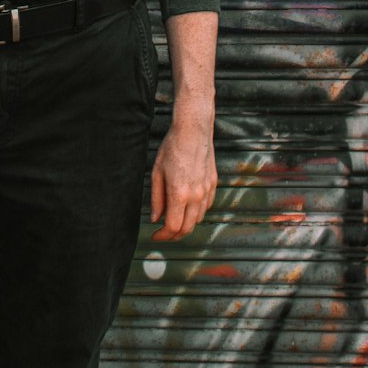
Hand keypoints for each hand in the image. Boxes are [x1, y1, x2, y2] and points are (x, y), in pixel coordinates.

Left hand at [150, 115, 216, 241]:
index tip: (155, 235)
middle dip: (174, 235)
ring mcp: (206, 191)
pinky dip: (196, 213)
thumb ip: (157, 198)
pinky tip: (186, 206)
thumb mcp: (157, 172)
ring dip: (185, 224)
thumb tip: (156, 218)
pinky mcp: (213, 184)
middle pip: (187, 228)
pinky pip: (206, 207)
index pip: (173, 227)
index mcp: (179, 194)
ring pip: (198, 219)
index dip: (163, 236)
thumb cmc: (172, 148)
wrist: (193, 130)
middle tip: (163, 233)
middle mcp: (196, 196)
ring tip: (173, 218)